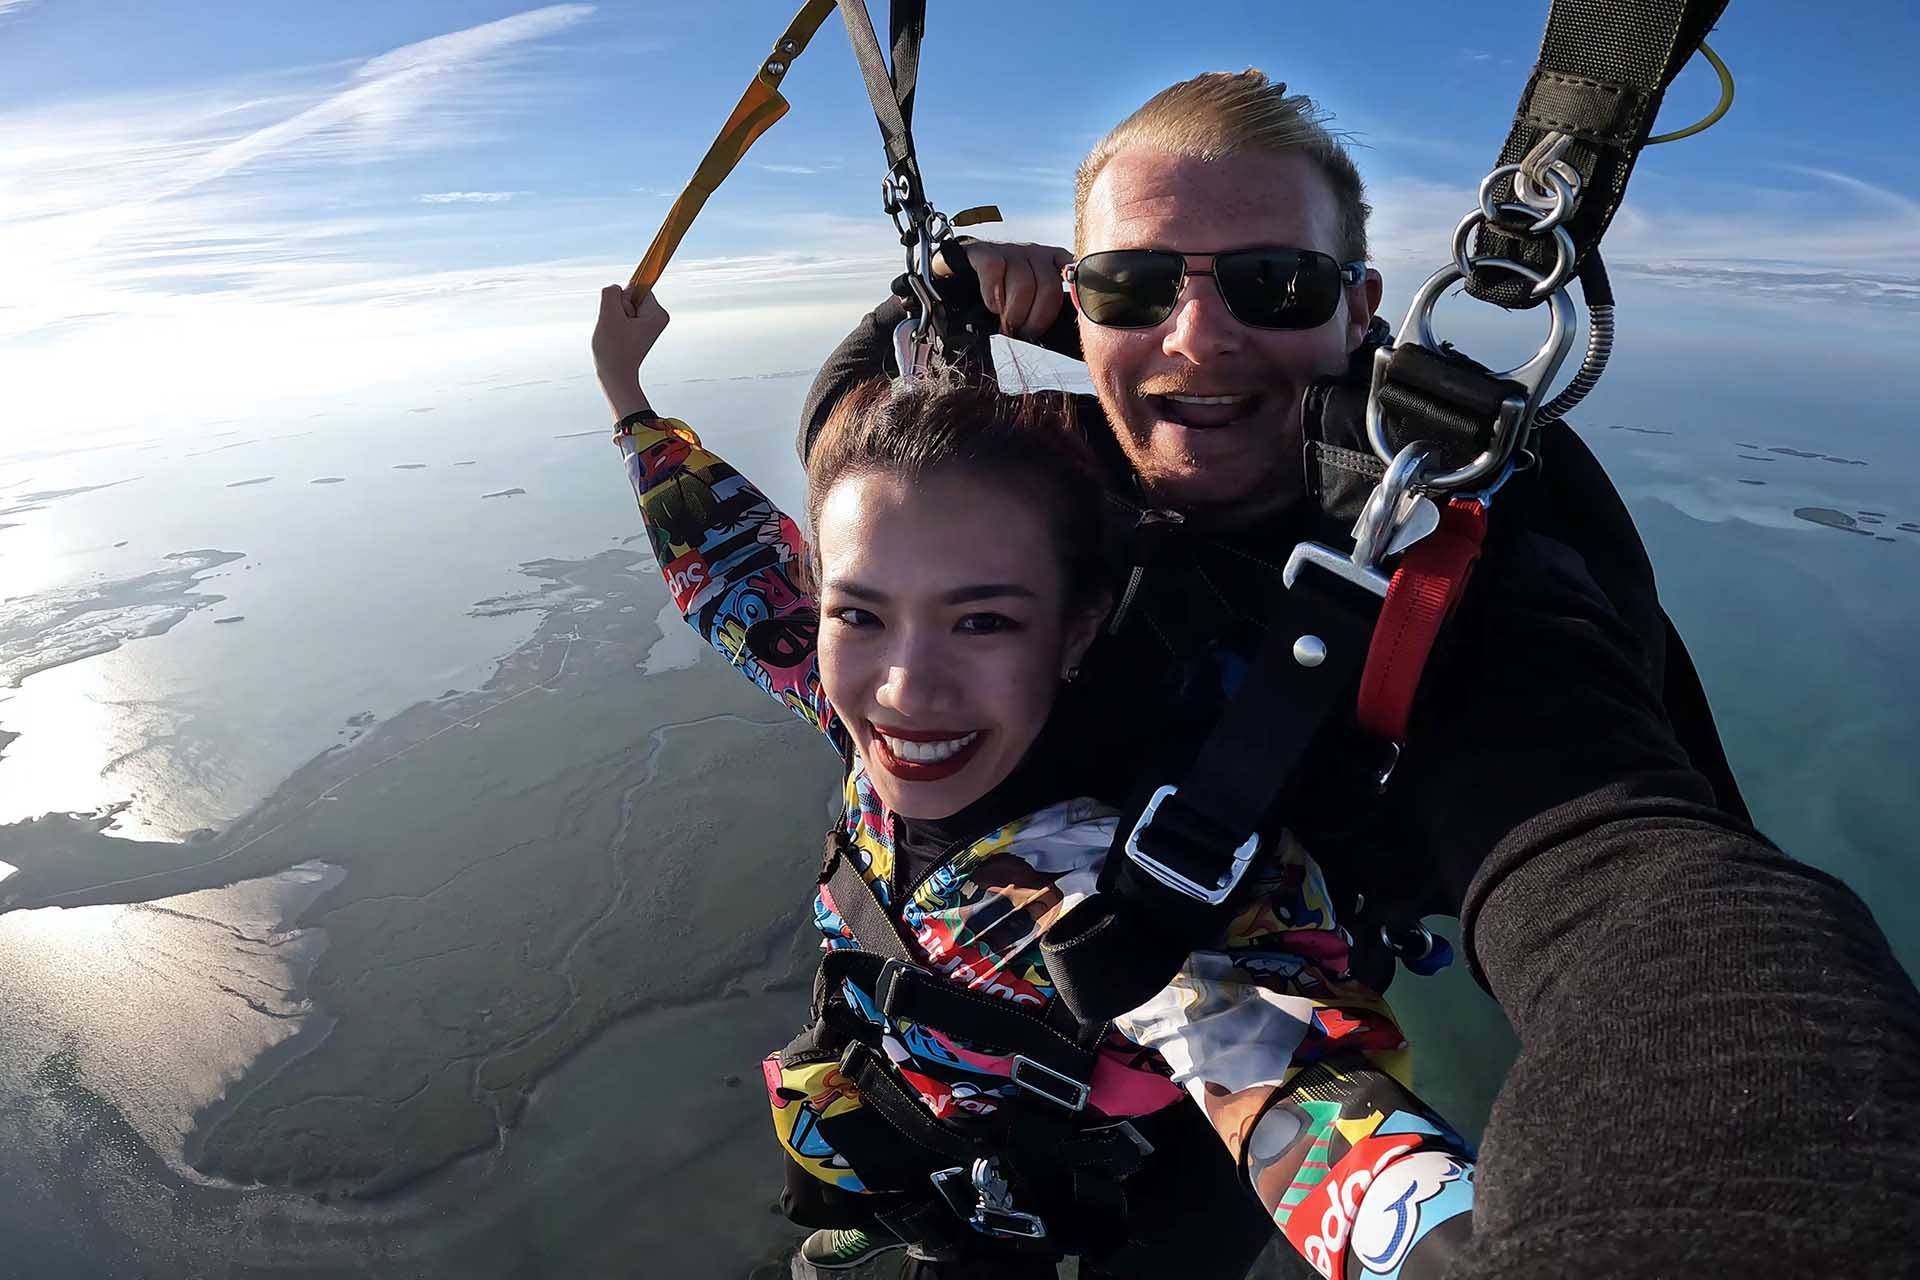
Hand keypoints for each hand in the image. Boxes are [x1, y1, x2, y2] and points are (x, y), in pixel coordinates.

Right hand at [593, 283, 668, 420]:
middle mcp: (657, 316)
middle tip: (617, 330)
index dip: (622, 300)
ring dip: (614, 317)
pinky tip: (616, 337)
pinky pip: (621, 315)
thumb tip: (617, 288)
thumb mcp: (608, 315)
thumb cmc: (613, 350)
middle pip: (630, 296)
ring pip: (623, 306)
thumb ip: (611, 293)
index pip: (636, 288)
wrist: (615, 376)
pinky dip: (614, 324)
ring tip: (616, 335)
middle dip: (617, 309)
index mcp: (658, 313)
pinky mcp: (639, 329)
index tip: (624, 318)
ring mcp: (648, 323)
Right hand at [934, 240, 1071, 341]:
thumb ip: (1051, 309)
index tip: (1065, 320)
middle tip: (1022, 332)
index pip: (1074, 276)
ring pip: (1023, 282)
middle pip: (1049, 286)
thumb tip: (1076, 318)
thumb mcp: (1028, 306)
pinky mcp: (983, 251)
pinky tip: (991, 306)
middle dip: (1036, 318)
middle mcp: (1034, 253)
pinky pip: (994, 269)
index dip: (1072, 298)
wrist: (955, 283)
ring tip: (1005, 325)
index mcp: (1051, 264)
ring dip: (1014, 312)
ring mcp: (1009, 249)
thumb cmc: (997, 300)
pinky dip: (993, 294)